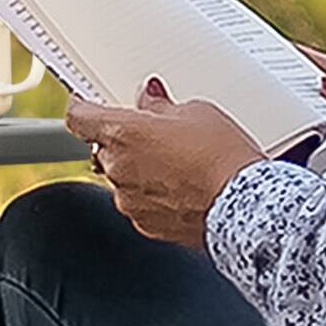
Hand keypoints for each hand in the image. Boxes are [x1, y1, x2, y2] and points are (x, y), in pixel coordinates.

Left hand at [64, 79, 264, 248]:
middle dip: (124, 140)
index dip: (82, 107)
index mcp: (122, 133)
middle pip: (103, 148)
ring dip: (139, 169)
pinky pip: (139, 202)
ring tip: (178, 164)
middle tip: (156, 133)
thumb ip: (161, 106)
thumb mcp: (196, 112)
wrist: (245, 208)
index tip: (87, 103)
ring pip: (122, 177)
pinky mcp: (145, 224)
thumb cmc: (223, 156)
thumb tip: (149, 101)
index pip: (80, 116)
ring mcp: (128, 200)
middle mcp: (118, 168)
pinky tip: (183, 188)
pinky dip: (153, 195)